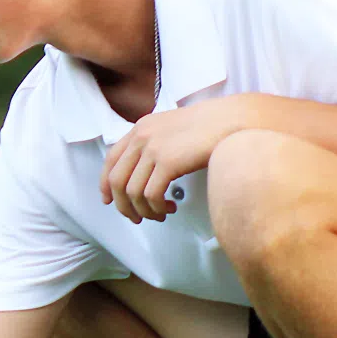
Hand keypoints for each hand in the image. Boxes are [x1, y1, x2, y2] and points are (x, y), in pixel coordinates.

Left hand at [99, 96, 257, 223]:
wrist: (230, 121)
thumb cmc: (209, 127)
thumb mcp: (171, 129)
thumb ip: (154, 144)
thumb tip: (144, 172)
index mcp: (140, 128)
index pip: (111, 160)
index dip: (106, 184)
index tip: (110, 200)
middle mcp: (142, 137)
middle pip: (117, 180)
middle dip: (124, 205)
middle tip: (137, 217)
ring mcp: (153, 148)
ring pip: (133, 192)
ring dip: (144, 210)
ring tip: (160, 214)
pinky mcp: (168, 162)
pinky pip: (151, 195)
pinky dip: (157, 208)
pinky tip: (169, 208)